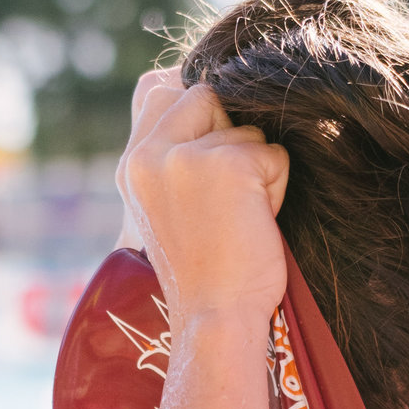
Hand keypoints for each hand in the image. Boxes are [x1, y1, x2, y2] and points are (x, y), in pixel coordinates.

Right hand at [117, 67, 287, 319]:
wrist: (215, 317)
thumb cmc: (202, 272)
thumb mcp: (165, 206)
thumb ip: (172, 157)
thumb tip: (203, 99)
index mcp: (131, 165)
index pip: (159, 91)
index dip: (198, 108)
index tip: (214, 150)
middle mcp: (150, 154)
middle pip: (206, 95)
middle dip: (230, 134)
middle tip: (228, 193)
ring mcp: (187, 156)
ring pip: (246, 130)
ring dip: (256, 169)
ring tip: (240, 217)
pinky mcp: (229, 165)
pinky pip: (273, 154)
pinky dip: (277, 186)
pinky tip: (256, 221)